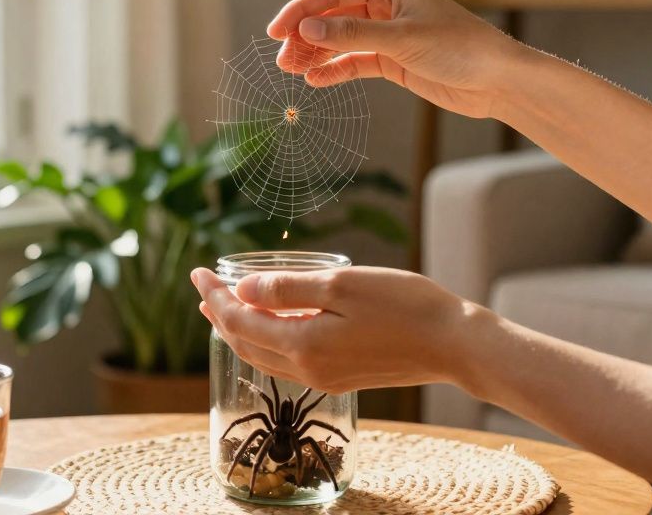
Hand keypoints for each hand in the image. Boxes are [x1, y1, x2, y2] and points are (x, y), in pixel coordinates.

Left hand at [190, 265, 484, 393]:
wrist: (454, 345)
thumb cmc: (405, 307)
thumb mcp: (342, 285)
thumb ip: (287, 289)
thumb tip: (243, 289)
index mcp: (303, 345)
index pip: (238, 322)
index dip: (213, 296)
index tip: (197, 272)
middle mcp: (308, 370)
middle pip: (245, 343)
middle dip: (219, 314)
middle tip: (203, 287)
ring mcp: (325, 378)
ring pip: (264, 356)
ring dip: (240, 330)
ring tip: (223, 307)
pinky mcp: (342, 378)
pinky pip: (287, 362)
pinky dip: (267, 341)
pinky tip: (270, 324)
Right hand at [268, 0, 528, 118]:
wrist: (496, 80)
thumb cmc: (459, 48)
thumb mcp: (401, 40)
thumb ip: (351, 34)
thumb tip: (307, 29)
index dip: (301, 10)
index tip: (275, 31)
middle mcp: (386, 4)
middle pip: (332, 15)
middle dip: (305, 35)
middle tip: (282, 60)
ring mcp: (388, 32)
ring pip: (340, 40)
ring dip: (316, 54)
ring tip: (292, 72)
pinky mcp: (393, 59)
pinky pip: (355, 61)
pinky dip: (336, 70)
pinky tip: (316, 81)